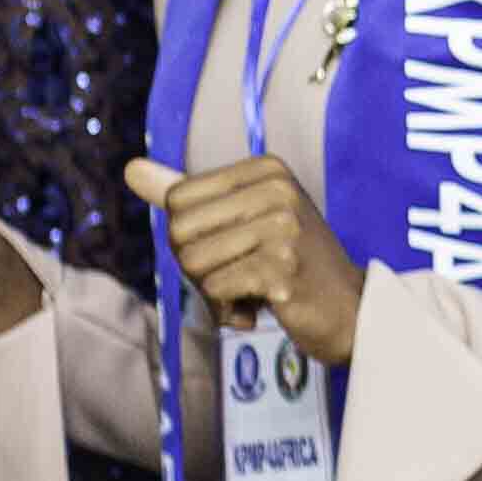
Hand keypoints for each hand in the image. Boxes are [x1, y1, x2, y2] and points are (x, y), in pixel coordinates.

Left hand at [123, 152, 368, 369]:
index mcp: (265, 169)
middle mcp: (277, 189)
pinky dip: (230, 311)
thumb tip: (131, 169)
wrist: (350, 312)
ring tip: (254, 293)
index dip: (191, 238)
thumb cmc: (291, 265)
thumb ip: (188, 196)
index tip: (234, 250)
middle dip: (199, 268)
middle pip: (179, 231)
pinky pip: (215, 291)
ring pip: (193, 264)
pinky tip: (264, 309)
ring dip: (214, 293)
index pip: (177, 200)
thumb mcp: (243, 219)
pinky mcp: (282, 268)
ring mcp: (283, 228)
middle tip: (241, 276)